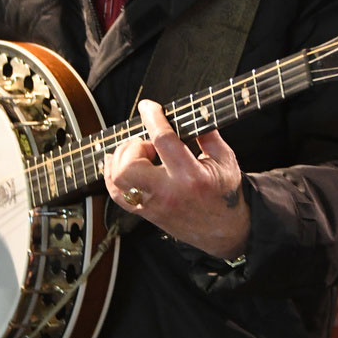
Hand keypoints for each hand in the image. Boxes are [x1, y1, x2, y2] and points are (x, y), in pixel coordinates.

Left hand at [103, 100, 249, 258]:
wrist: (224, 231)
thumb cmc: (225, 192)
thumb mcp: (225, 159)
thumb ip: (208, 134)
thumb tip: (193, 111)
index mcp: (192, 177)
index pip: (163, 141)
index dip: (152, 118)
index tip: (148, 106)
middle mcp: (168, 193)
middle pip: (129, 167)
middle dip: (133, 147)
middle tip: (148, 145)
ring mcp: (154, 205)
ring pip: (117, 180)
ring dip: (121, 159)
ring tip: (139, 155)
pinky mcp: (146, 213)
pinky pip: (116, 193)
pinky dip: (112, 174)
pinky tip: (120, 162)